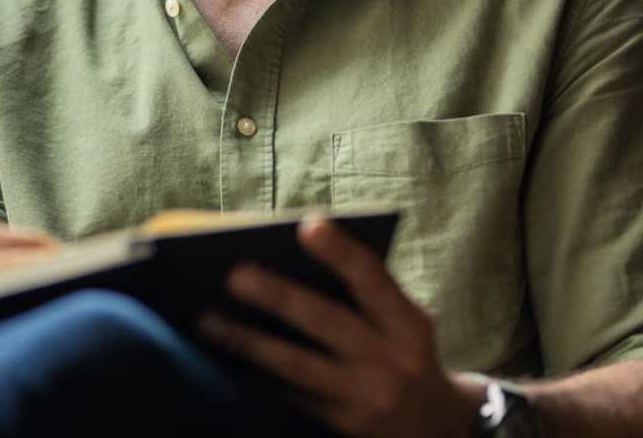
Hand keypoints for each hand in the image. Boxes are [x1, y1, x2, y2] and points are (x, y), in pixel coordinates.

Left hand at [198, 217, 478, 437]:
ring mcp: (363, 400)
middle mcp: (389, 362)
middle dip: (279, 297)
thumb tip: (293, 255)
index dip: (342, 252)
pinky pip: (290, 397)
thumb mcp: (402, 320)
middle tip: (235, 274)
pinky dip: (255, 374)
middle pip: (327, 323)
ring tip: (207, 320)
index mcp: (407, 323)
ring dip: (249, 342)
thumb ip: (364, 290)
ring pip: (296, 367)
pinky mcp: (340, 428)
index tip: (309, 225)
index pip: (373, 279)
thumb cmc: (403, 350)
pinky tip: (223, 356)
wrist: (434, 428)